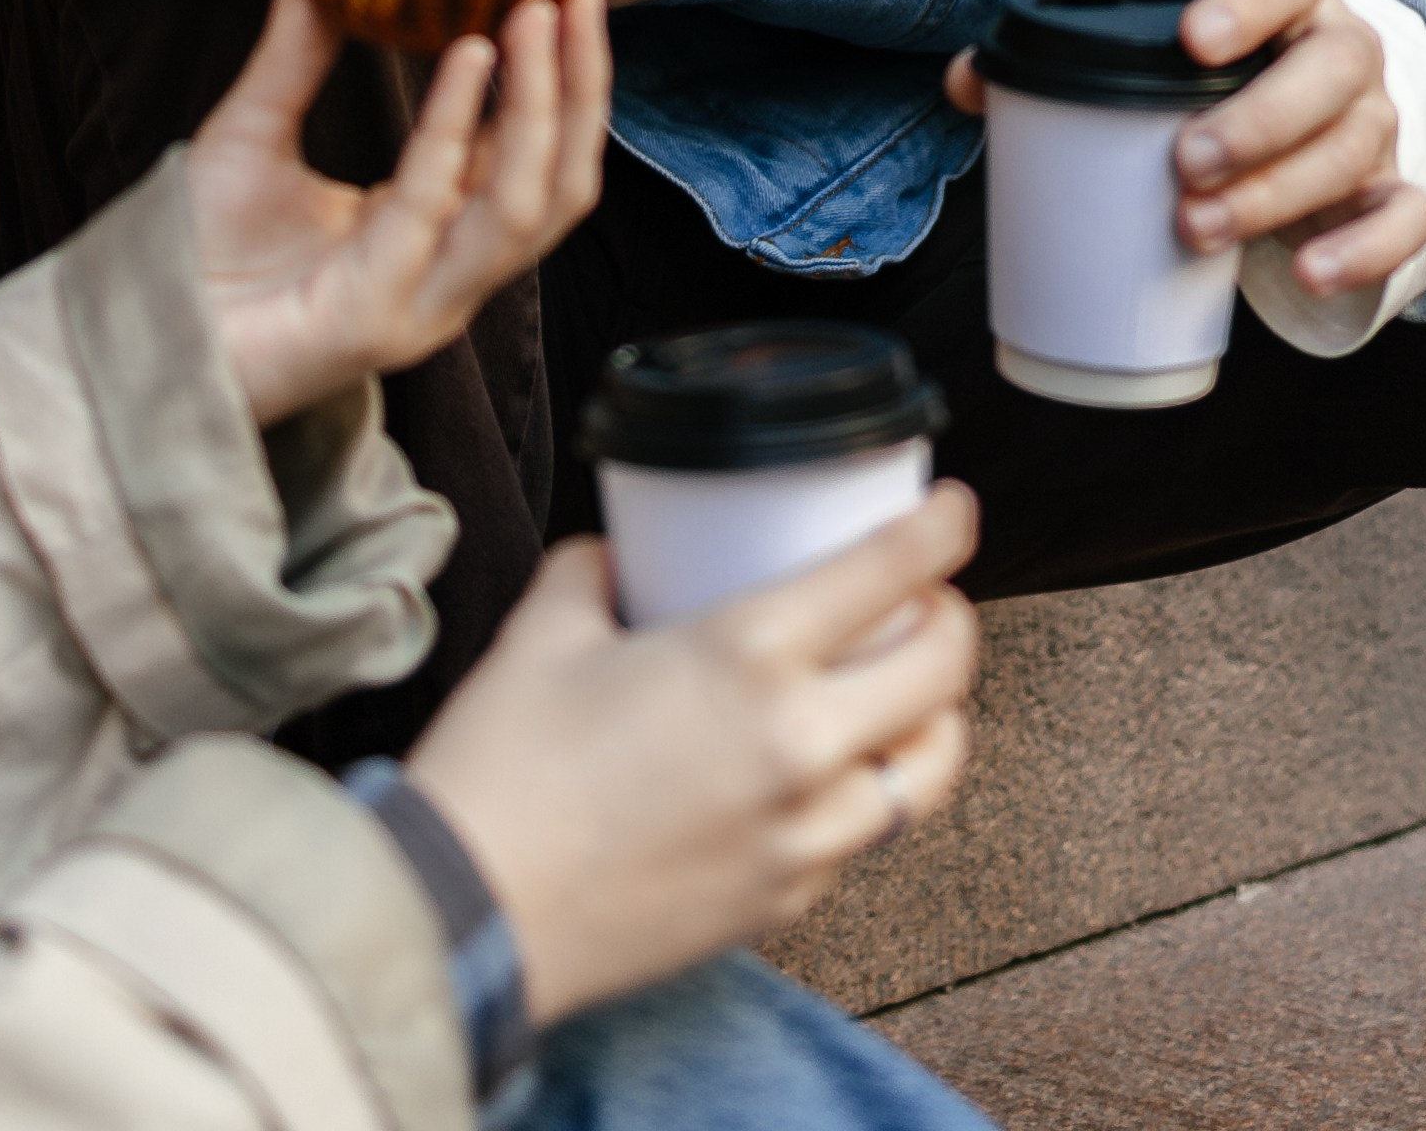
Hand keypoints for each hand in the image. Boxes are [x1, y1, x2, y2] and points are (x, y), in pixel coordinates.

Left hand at [185, 0, 610, 426]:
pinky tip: (468, 55)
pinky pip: (432, 207)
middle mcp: (444, 273)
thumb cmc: (195, 252)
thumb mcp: (256, 128)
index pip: (531, 157)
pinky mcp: (372, 315)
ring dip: (542, 102)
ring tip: (538, 14)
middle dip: (580, 87)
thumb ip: (297, 48)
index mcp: (432, 232)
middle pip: (557, 184)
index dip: (560, 79)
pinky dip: (456, 125)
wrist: (133, 336)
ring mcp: (417, 302)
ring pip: (523, 202)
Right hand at [407, 486, 980, 1024]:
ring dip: (936, 718)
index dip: (941, 530)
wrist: (470, 915)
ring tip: (909, 692)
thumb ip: (592, 574)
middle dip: (953, 620)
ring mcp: (802, 835)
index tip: (955, 511)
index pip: (890, 573)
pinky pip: (864, 838)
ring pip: (928, 770)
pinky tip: (835, 774)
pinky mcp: (784, 902)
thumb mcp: (545, 632)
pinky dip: (870, 795)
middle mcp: (798, 745)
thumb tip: (614, 556)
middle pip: (942, 671)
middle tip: (931, 598)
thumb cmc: (502, 769)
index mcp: (746, 655)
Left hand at [941, 0, 1425, 299]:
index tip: (1195, 39)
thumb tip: (966, 84)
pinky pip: (1402, 219)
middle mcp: (1344, 54)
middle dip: (1259, 118)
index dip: (1249, 1)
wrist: (1319, 118)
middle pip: (1331, 70)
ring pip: (1353, 148)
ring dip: (1278, 192)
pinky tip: (1309, 271)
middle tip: (1185, 162)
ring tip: (1198, 228)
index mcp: (1291, 1)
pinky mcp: (1393, 192)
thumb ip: (1067, 64)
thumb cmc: (1220, 82)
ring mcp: (1376, 124)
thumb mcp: (1162, 58)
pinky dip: (1363, 248)